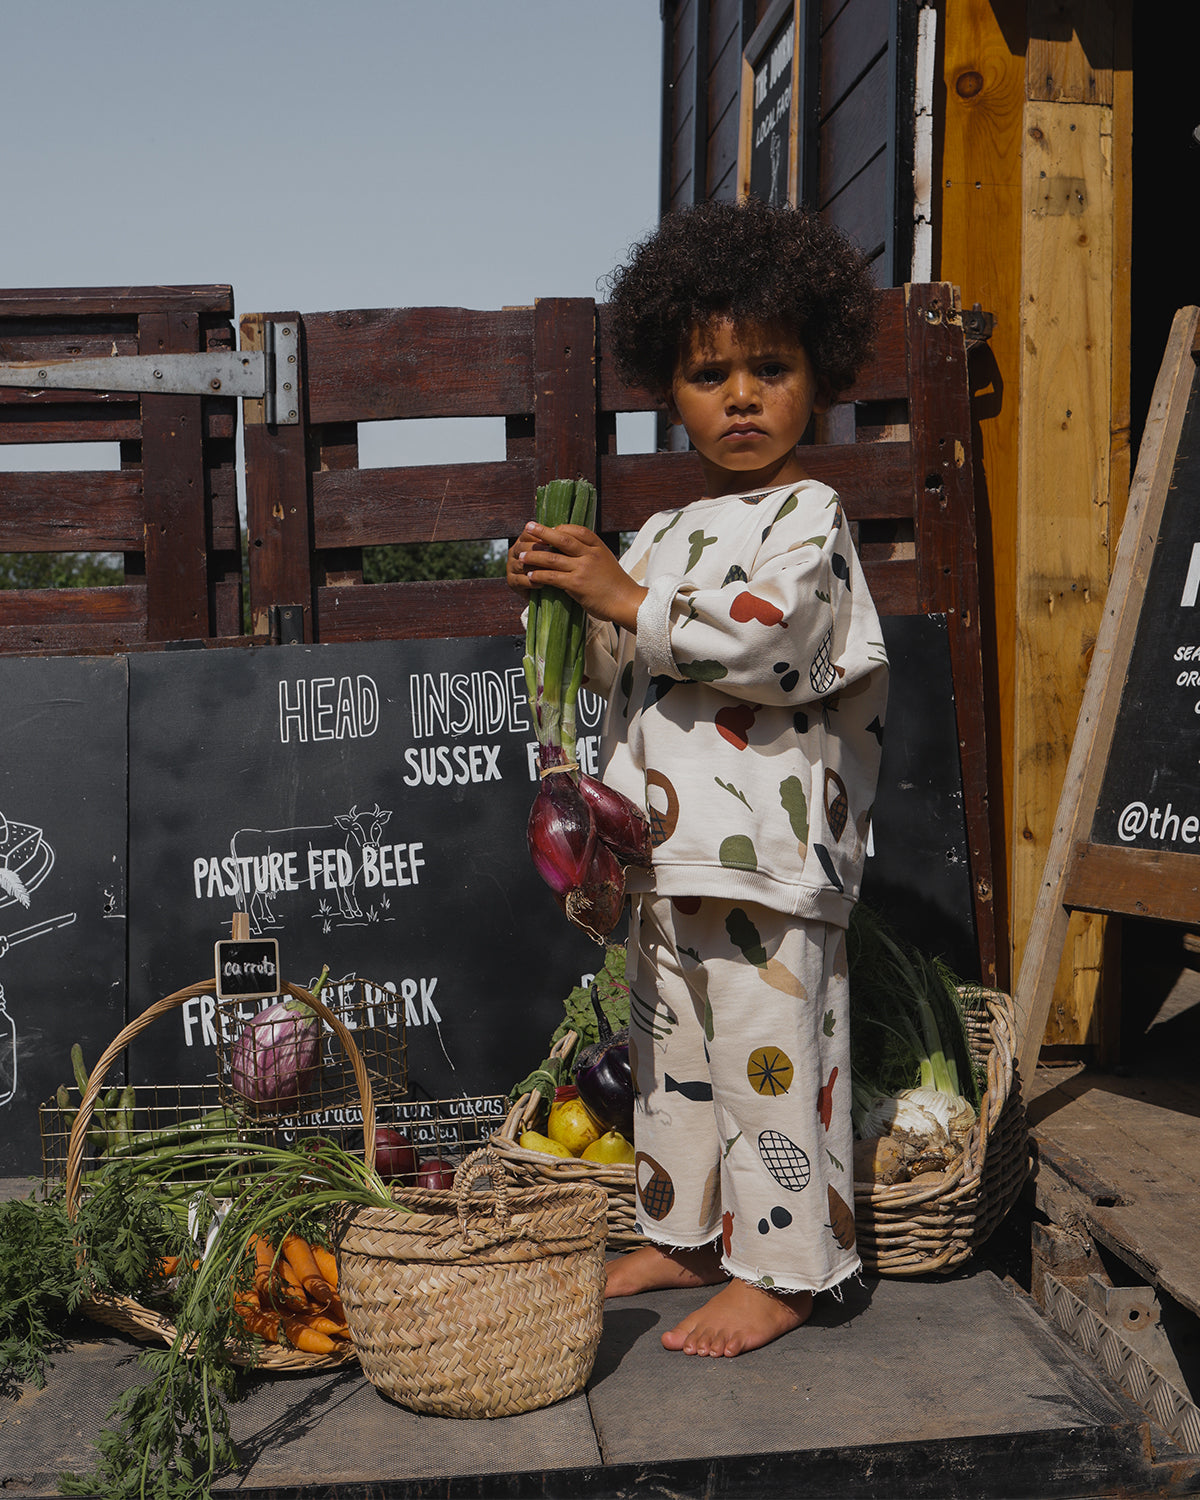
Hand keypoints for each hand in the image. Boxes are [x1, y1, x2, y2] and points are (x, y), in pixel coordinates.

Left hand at [509, 522, 646, 631]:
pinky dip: (539, 576)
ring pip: (552, 558)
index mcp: (598, 547)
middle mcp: (589, 554)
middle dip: (542, 532)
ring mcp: (583, 569)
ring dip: (534, 556)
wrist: (627, 602)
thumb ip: (590, 555)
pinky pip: (552, 577)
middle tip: (527, 528)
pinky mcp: (576, 584)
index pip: (576, 530)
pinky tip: (530, 576)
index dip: (560, 528)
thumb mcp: (607, 562)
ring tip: (521, 556)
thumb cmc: (617, 585)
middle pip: (561, 538)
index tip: (548, 528)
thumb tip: (572, 552)